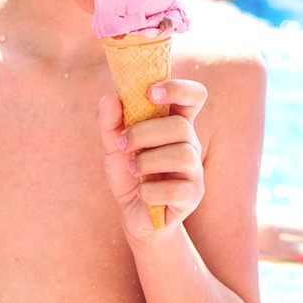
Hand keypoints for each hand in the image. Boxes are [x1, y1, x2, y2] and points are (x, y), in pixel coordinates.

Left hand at [97, 79, 205, 237]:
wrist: (133, 214)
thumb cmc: (130, 173)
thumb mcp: (114, 146)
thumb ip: (110, 123)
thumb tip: (109, 97)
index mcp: (175, 123)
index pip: (193, 96)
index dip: (177, 88)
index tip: (150, 93)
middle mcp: (190, 143)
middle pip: (181, 127)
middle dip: (145, 133)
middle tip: (123, 144)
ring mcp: (194, 170)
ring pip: (182, 155)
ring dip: (148, 161)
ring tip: (132, 169)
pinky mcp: (192, 196)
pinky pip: (176, 189)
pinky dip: (150, 190)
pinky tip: (141, 192)